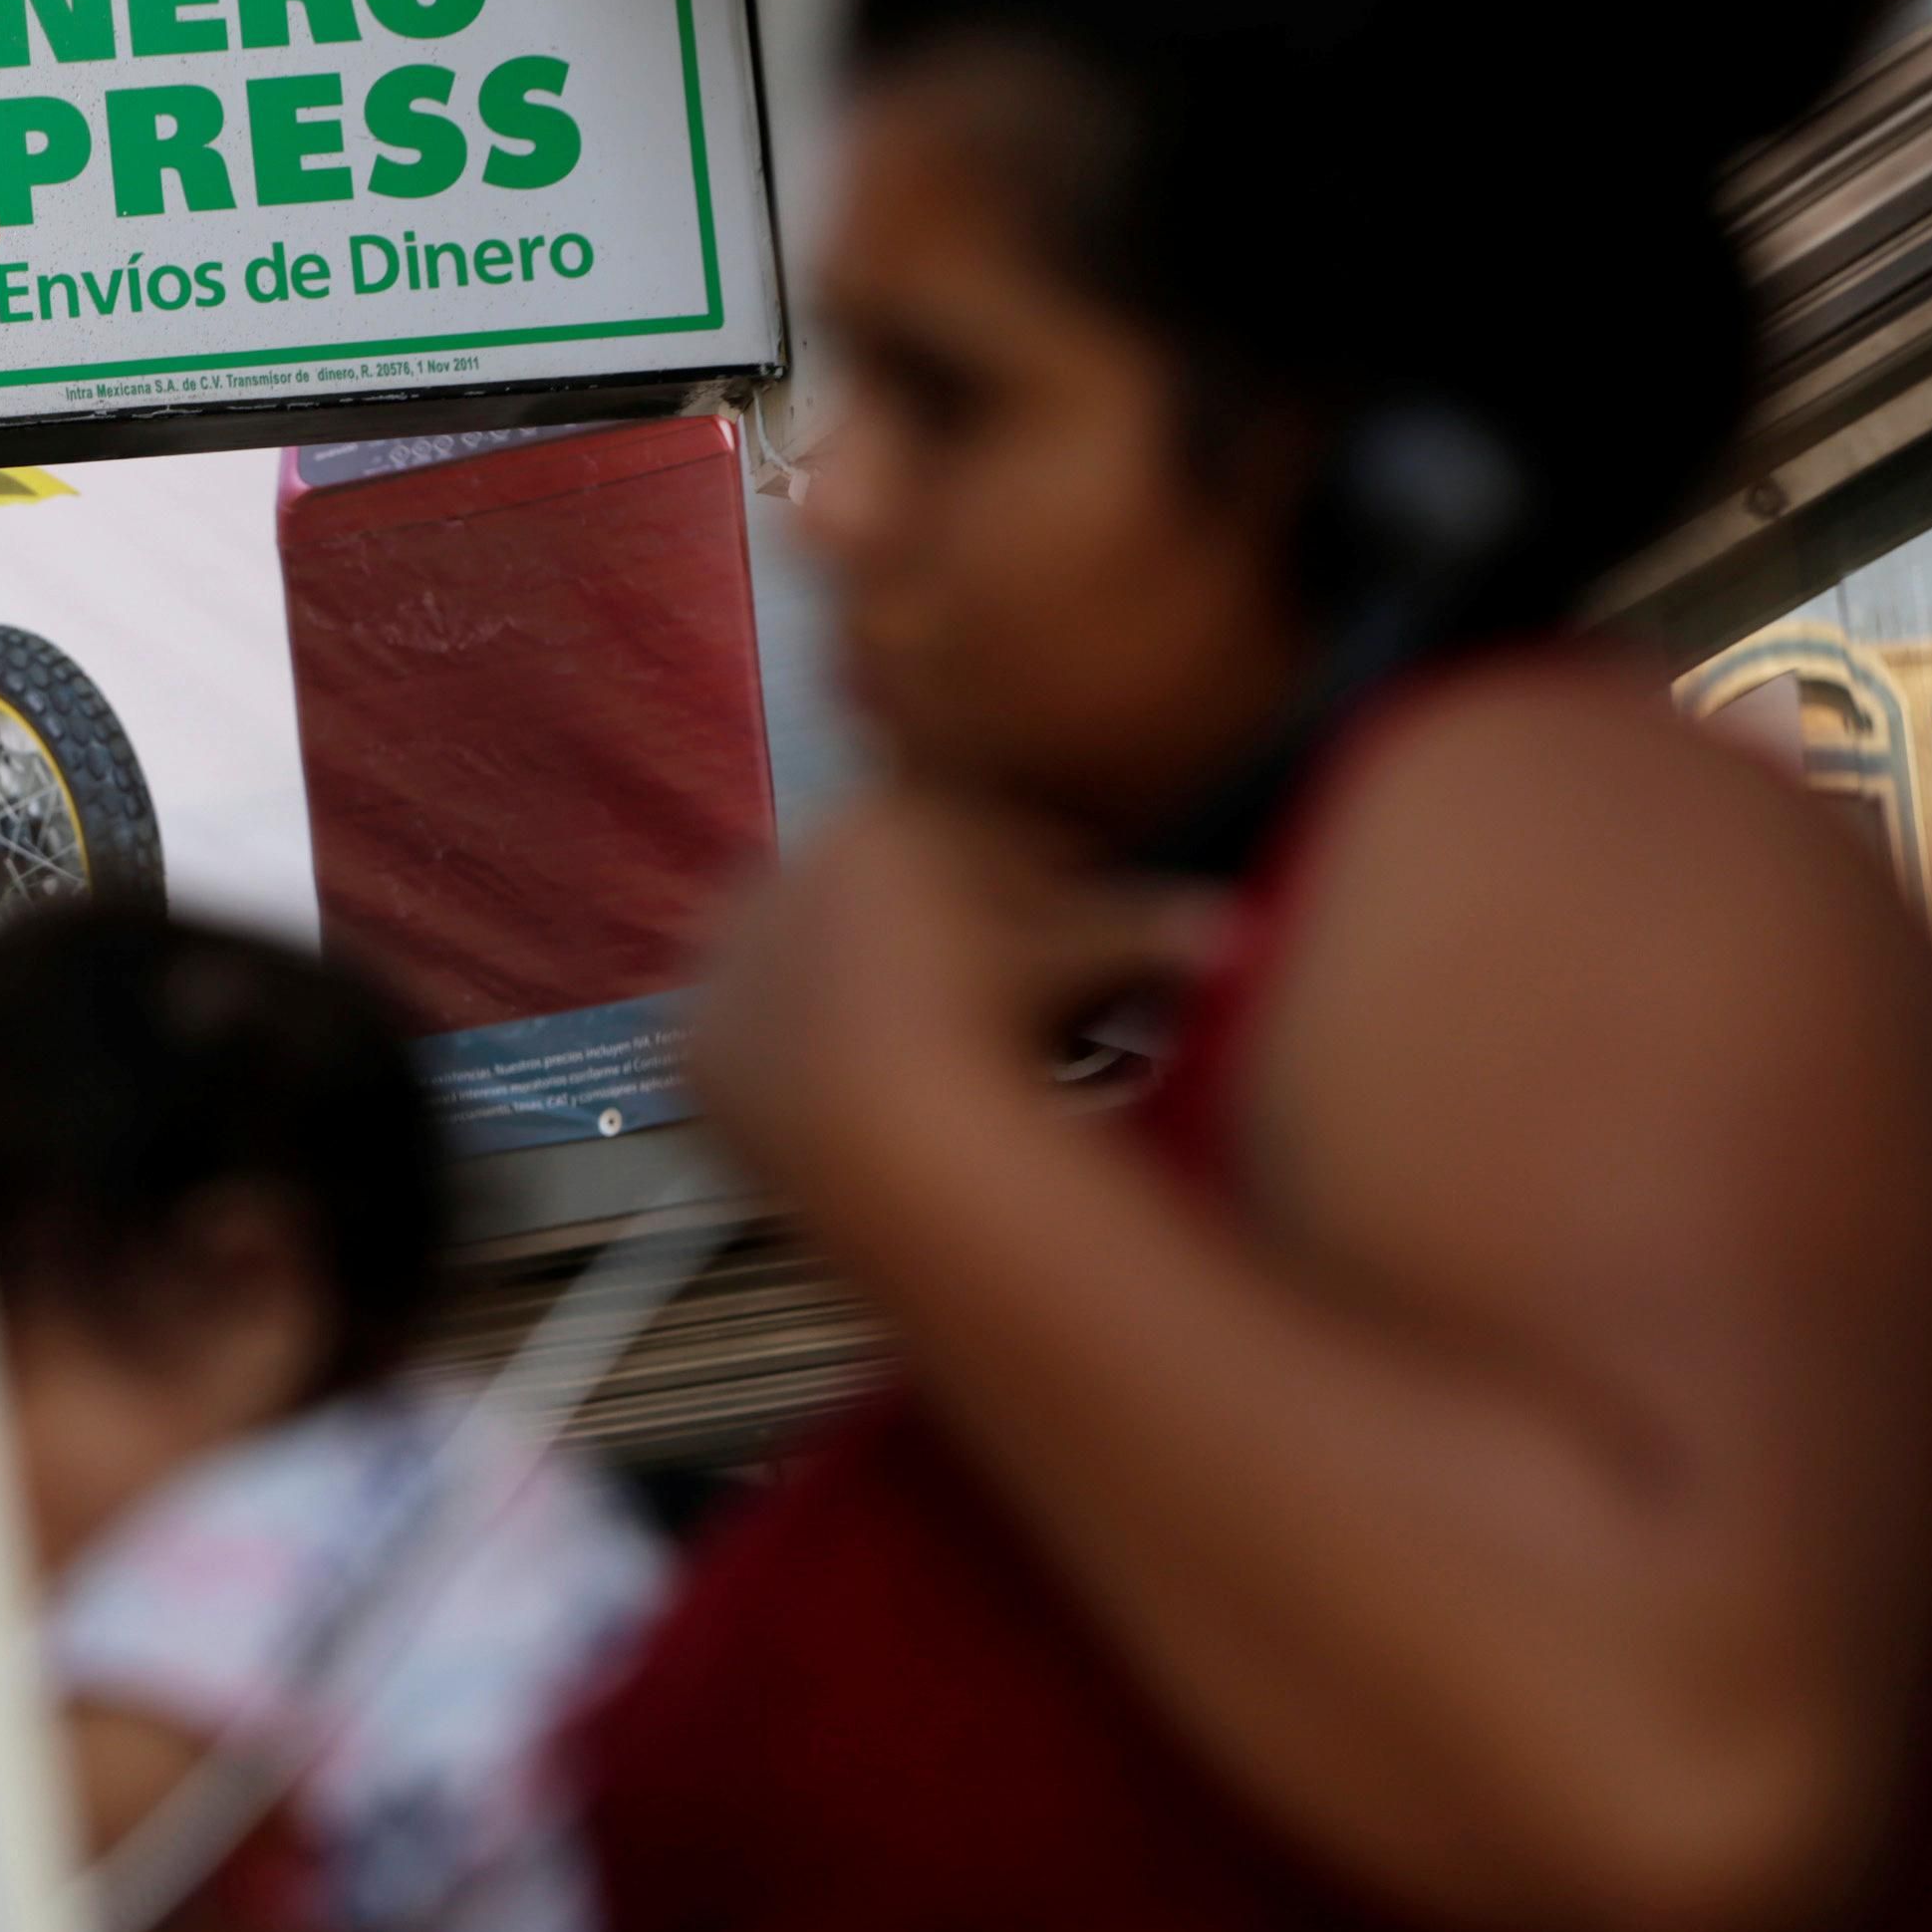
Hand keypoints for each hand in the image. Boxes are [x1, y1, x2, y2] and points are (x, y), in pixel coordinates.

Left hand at [689, 788, 1225, 1209]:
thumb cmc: (999, 1016)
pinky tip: (864, 1108)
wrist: (880, 1113)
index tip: (1064, 955)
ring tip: (939, 1069)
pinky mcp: (696, 1043)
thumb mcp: (1084, 959)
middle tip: (1004, 1020)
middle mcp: (784, 870)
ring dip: (873, 1010)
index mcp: (879, 819)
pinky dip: (806, 1073)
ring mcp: (726, 957)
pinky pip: (759, 1050)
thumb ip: (1148, 931)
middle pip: (886, 910)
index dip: (1032, 901)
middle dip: (947, 953)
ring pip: (818, 977)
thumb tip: (1235, 935)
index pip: (969, 844)